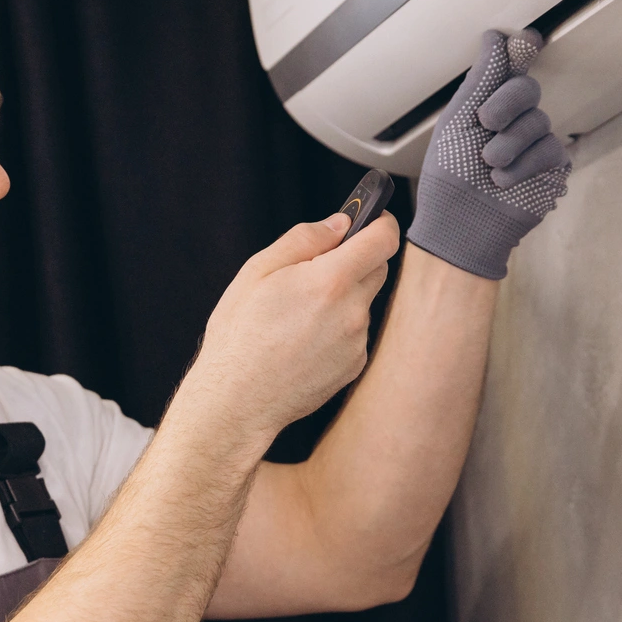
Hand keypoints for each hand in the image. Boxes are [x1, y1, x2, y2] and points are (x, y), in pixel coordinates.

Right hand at [181, 211, 399, 443]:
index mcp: (330, 281)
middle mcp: (353, 311)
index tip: (370, 219)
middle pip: (376, 268)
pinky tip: (303, 341)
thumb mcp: (257, 272)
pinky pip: (354, 333)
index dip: (380, 223)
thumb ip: (304, 239)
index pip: (384, 239)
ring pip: (362, 302)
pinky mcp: (354, 365)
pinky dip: (337, 329)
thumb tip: (338, 224)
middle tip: (314, 270)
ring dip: (342, 298)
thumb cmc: (239, 336)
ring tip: (297, 316)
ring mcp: (357, 342)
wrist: (238, 401)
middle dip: (354, 260)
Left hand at [406, 28, 570, 278]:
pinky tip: (503, 180)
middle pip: (526, 88)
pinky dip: (524, 164)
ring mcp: (533, 142)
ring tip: (488, 165)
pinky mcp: (550, 167)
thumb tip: (495, 38)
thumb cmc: (449, 176)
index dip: (520, 50)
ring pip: (538, 121)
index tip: (526, 40)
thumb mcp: (456, 122)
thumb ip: (481, 80)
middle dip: (506, 103)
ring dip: (509, 143)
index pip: (509, 67)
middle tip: (486, 122)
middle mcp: (512, 119)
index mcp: (486, 103)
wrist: (459, 223)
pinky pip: (550, 150)